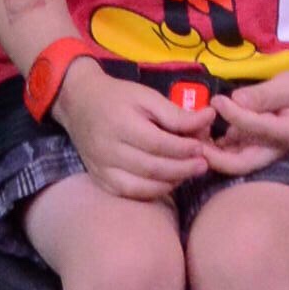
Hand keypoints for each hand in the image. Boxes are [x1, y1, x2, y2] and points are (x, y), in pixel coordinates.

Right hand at [54, 59, 211, 202]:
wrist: (79, 104)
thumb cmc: (117, 97)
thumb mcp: (146, 96)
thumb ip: (176, 113)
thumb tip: (209, 117)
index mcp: (121, 125)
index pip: (158, 144)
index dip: (183, 149)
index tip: (202, 146)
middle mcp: (109, 151)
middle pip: (153, 168)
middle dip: (183, 168)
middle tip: (203, 164)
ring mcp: (102, 169)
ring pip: (143, 187)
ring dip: (171, 182)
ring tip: (189, 172)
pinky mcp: (101, 180)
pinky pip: (131, 194)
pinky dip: (153, 192)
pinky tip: (168, 182)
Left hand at [203, 63, 288, 169]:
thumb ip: (264, 94)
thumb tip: (236, 100)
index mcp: (286, 134)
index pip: (255, 129)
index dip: (234, 115)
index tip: (216, 100)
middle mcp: (273, 151)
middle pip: (240, 165)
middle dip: (214, 157)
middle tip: (193, 140)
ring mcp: (262, 153)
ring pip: (232, 163)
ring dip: (211, 154)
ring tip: (192, 135)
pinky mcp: (253, 149)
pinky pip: (231, 154)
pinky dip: (214, 148)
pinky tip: (200, 132)